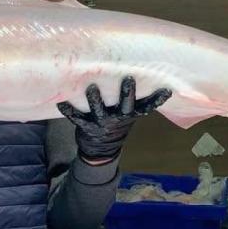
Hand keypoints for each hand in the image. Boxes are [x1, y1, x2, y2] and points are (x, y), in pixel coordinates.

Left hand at [57, 76, 171, 162]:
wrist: (102, 150)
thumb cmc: (118, 124)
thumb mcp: (130, 115)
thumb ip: (137, 100)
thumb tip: (153, 78)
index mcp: (131, 115)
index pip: (146, 107)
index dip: (156, 100)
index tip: (166, 89)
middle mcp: (118, 118)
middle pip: (125, 105)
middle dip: (127, 93)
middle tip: (128, 79)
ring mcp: (102, 123)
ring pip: (99, 110)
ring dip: (95, 99)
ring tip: (92, 87)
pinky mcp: (86, 126)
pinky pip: (76, 118)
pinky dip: (68, 111)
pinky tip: (61, 103)